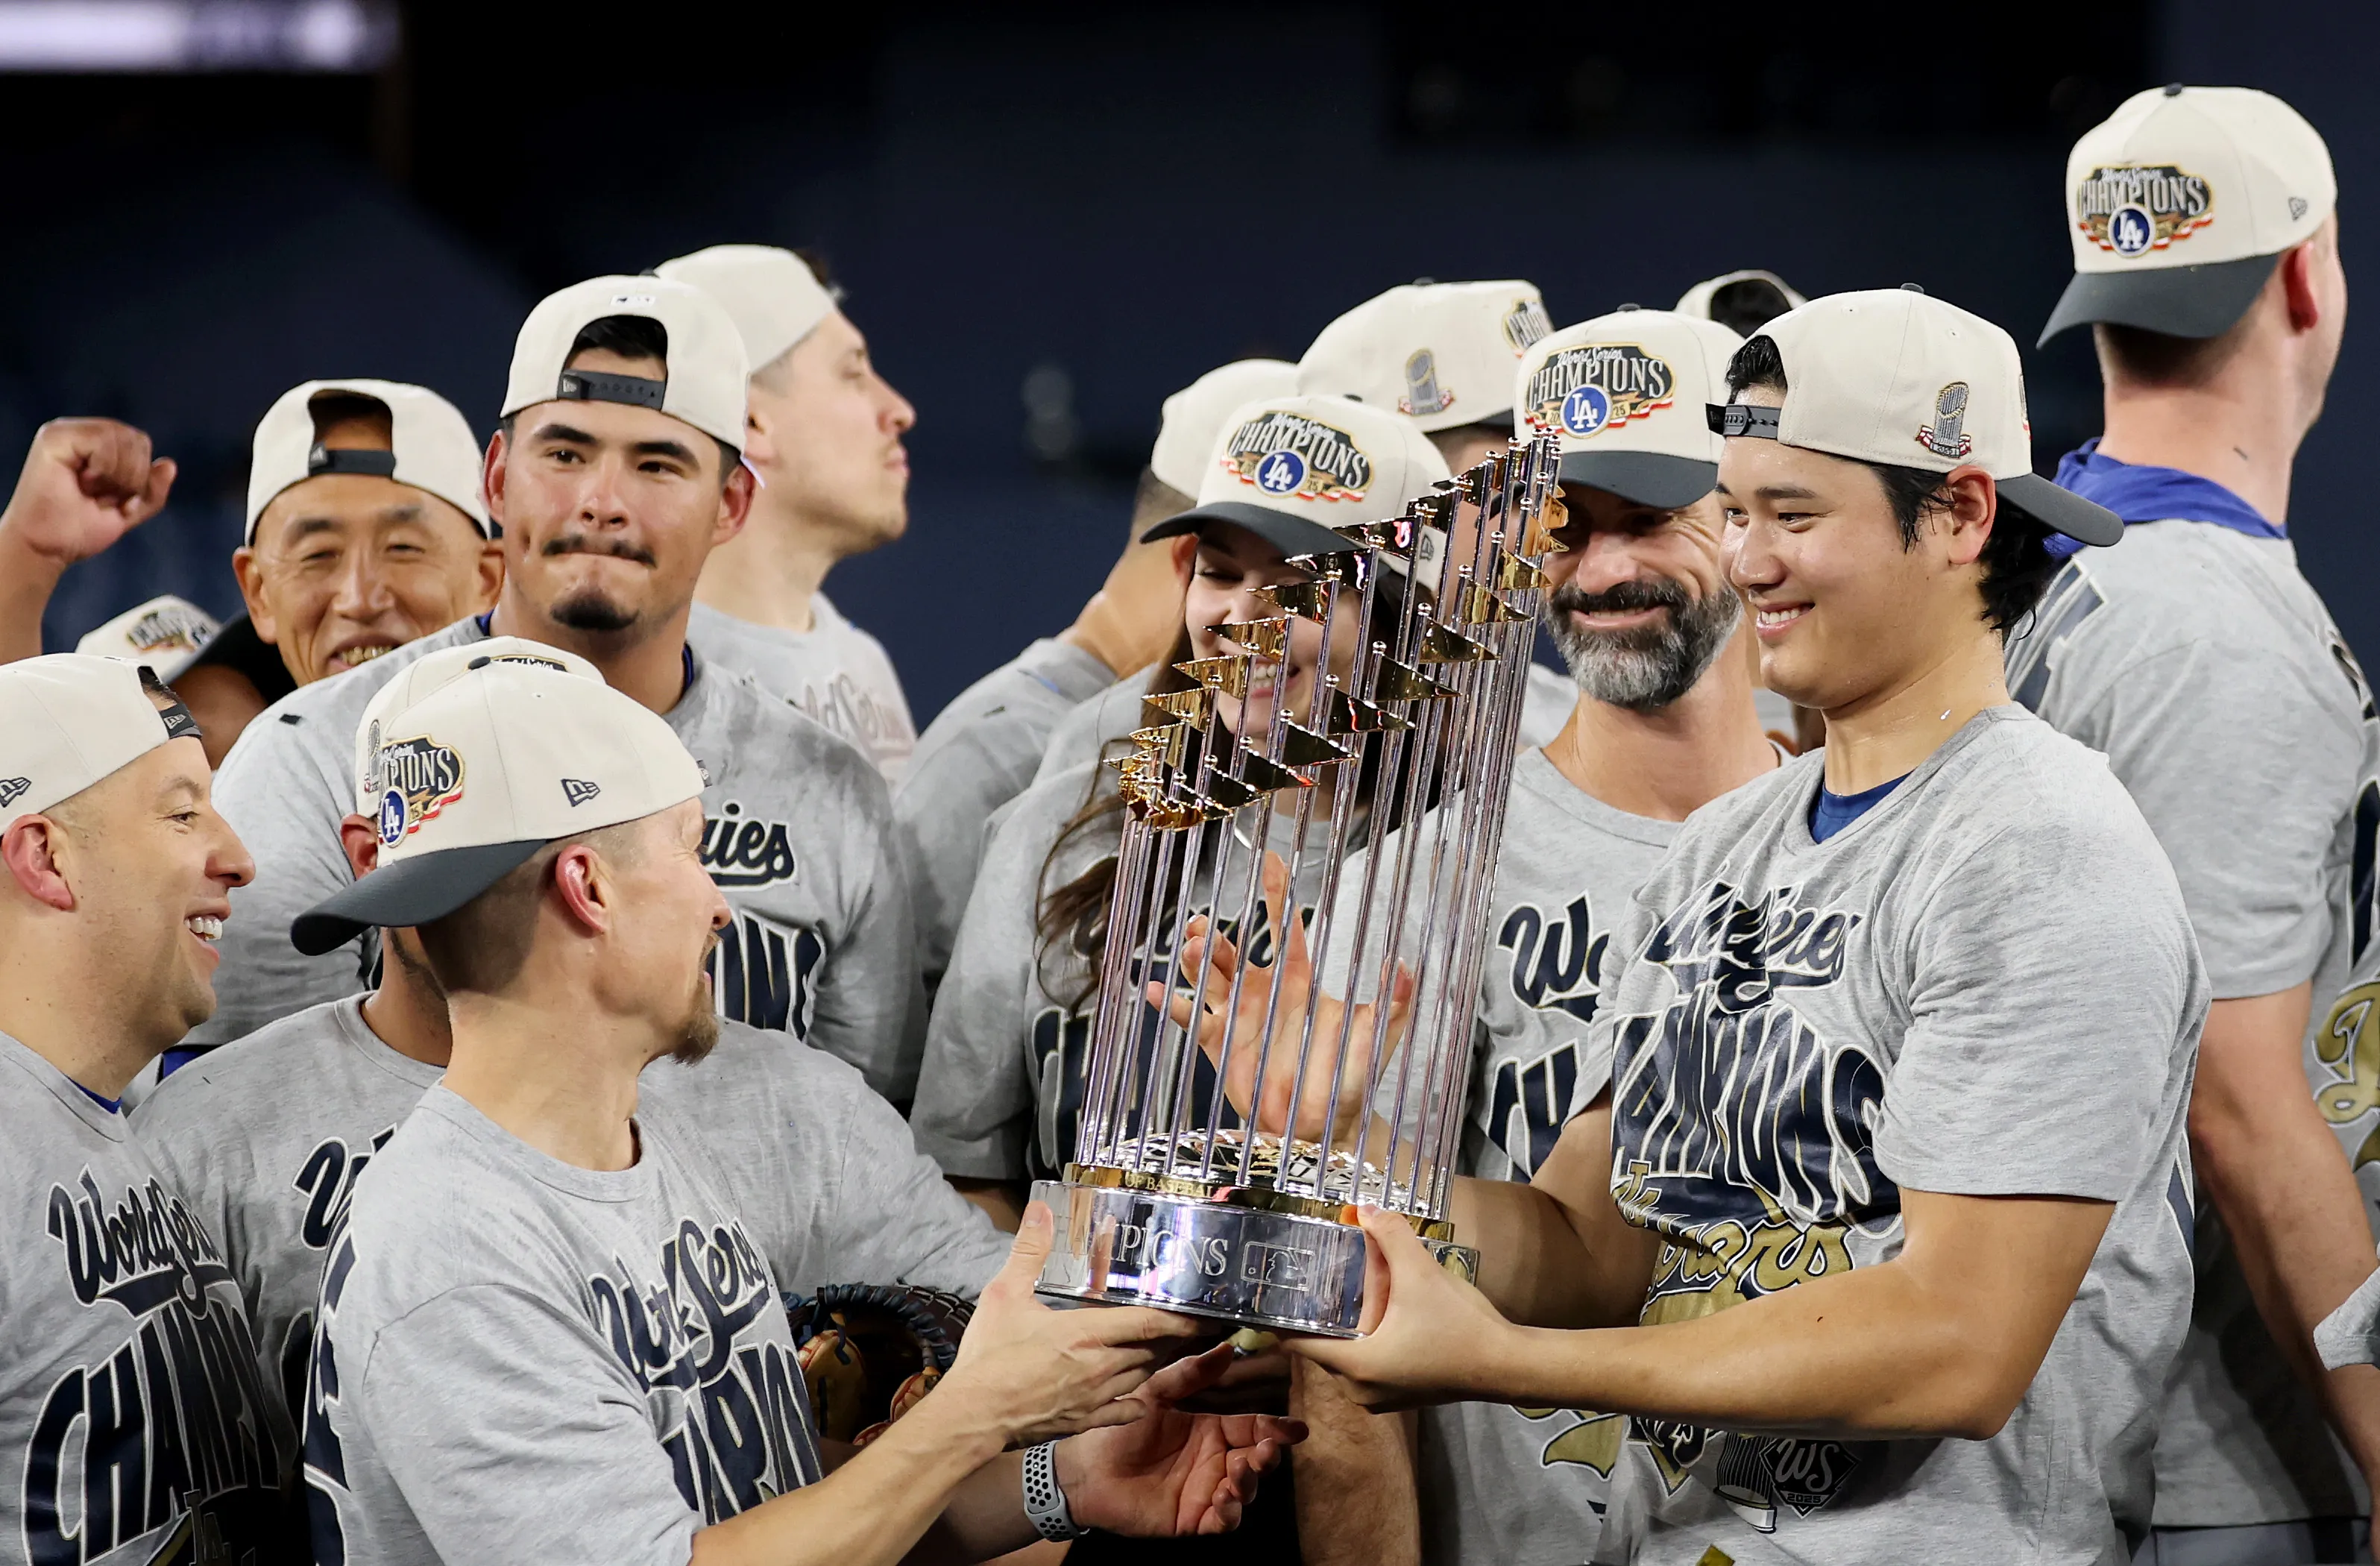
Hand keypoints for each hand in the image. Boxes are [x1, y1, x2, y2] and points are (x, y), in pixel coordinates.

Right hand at [0, 419, 175, 571]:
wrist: (48, 548)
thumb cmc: (80, 530)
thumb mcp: (128, 511)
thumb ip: (151, 491)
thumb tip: (169, 464)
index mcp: (97, 446)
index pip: (140, 444)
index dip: (139, 477)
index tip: (112, 500)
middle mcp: (80, 433)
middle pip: (137, 439)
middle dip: (131, 478)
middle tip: (100, 497)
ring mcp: (65, 432)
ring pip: (122, 438)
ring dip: (116, 477)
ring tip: (89, 491)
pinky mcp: (54, 437)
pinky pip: (102, 440)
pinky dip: (104, 469)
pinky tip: (83, 483)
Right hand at [935, 1203, 1208, 1443]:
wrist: (973, 1417)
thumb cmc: (990, 1357)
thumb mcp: (1004, 1295)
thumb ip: (1029, 1252)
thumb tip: (1041, 1209)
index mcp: (1087, 1335)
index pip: (1149, 1324)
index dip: (1182, 1318)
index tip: (1206, 1311)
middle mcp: (1101, 1368)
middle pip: (1154, 1350)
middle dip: (1177, 1336)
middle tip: (1196, 1322)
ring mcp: (1095, 1398)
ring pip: (1143, 1377)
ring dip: (1160, 1360)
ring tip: (1174, 1346)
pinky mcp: (1083, 1421)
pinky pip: (1123, 1410)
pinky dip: (1137, 1400)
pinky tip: (1141, 1397)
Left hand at [1057, 1342, 1306, 1535]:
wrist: (1085, 1469)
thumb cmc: (1118, 1429)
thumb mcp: (1154, 1394)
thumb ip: (1190, 1374)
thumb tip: (1226, 1348)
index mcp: (1210, 1431)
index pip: (1252, 1428)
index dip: (1275, 1428)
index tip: (1296, 1429)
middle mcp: (1213, 1462)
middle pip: (1255, 1461)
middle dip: (1268, 1456)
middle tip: (1267, 1450)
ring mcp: (1204, 1492)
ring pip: (1244, 1491)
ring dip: (1249, 1483)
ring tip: (1239, 1471)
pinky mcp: (1190, 1520)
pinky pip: (1222, 1522)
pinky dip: (1229, 1513)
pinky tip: (1223, 1499)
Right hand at [1152, 851, 1413, 1142]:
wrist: (1323, 1124)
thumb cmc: (1351, 1075)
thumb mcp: (1378, 1035)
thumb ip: (1394, 1001)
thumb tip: (1404, 963)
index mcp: (1296, 979)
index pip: (1283, 927)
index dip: (1277, 893)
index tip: (1271, 860)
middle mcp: (1261, 990)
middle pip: (1232, 949)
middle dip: (1215, 932)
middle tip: (1202, 922)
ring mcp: (1237, 1015)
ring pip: (1208, 977)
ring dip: (1195, 960)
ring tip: (1189, 947)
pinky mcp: (1218, 1043)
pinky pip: (1189, 1018)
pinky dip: (1169, 1003)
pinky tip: (1151, 990)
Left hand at [1282, 1206, 1522, 1411]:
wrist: (1507, 1364)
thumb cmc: (1460, 1325)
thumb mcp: (1420, 1273)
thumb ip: (1391, 1236)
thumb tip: (1366, 1207)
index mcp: (1355, 1367)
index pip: (1297, 1344)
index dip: (1277, 1320)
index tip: (1263, 1296)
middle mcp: (1360, 1390)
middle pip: (1326, 1344)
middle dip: (1327, 1309)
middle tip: (1316, 1275)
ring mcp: (1382, 1396)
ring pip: (1350, 1352)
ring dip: (1354, 1320)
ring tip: (1354, 1283)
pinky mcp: (1402, 1394)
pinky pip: (1371, 1361)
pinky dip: (1372, 1335)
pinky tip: (1387, 1305)